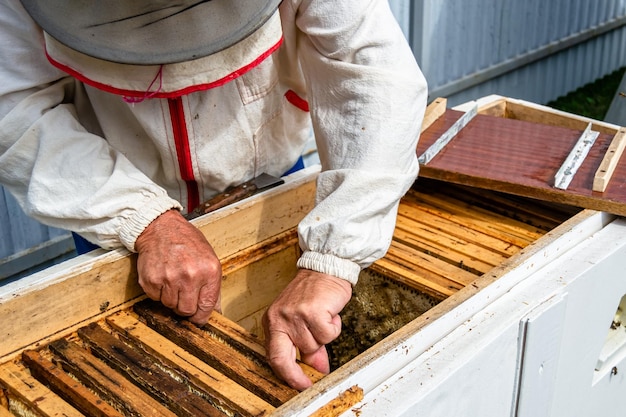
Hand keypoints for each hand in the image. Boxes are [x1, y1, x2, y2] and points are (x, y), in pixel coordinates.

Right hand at [135, 209, 221, 324]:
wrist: (160, 228)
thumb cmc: (186, 242)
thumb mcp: (209, 258)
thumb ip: (213, 286)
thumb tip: (215, 311)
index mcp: (209, 271)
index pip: (207, 307)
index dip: (202, 316)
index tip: (198, 318)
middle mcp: (190, 276)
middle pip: (187, 311)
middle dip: (185, 307)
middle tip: (184, 293)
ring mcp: (169, 279)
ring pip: (170, 306)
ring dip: (171, 297)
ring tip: (173, 279)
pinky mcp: (151, 280)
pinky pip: (155, 298)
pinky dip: (158, 292)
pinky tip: (162, 276)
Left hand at [262, 269, 351, 389]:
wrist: (325, 269)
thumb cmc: (313, 294)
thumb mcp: (302, 321)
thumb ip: (308, 346)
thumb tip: (317, 369)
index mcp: (273, 322)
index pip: (274, 357)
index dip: (288, 375)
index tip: (301, 386)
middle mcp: (280, 319)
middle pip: (292, 355)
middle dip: (306, 362)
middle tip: (320, 362)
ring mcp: (295, 315)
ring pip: (314, 345)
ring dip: (324, 335)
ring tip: (323, 317)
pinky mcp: (313, 312)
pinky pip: (328, 334)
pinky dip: (334, 327)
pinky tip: (330, 313)